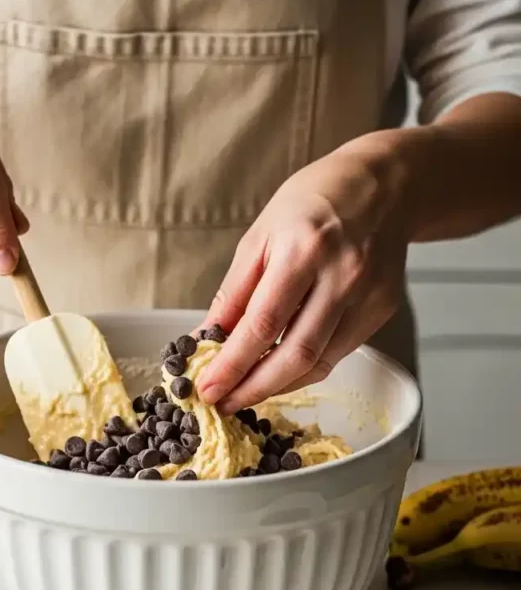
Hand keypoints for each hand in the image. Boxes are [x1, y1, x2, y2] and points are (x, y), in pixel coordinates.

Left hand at [197, 134, 411, 412]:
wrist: (383, 186)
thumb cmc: (313, 202)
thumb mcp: (260, 235)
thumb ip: (234, 291)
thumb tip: (206, 338)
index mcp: (303, 250)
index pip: (263, 324)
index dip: (233, 364)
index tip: (208, 387)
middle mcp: (341, 276)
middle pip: (296, 354)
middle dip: (254, 388)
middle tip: (224, 403)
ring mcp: (367, 296)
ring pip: (320, 362)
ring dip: (278, 386)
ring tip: (246, 393)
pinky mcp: (381, 310)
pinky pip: (337, 353)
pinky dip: (305, 369)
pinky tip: (280, 372)